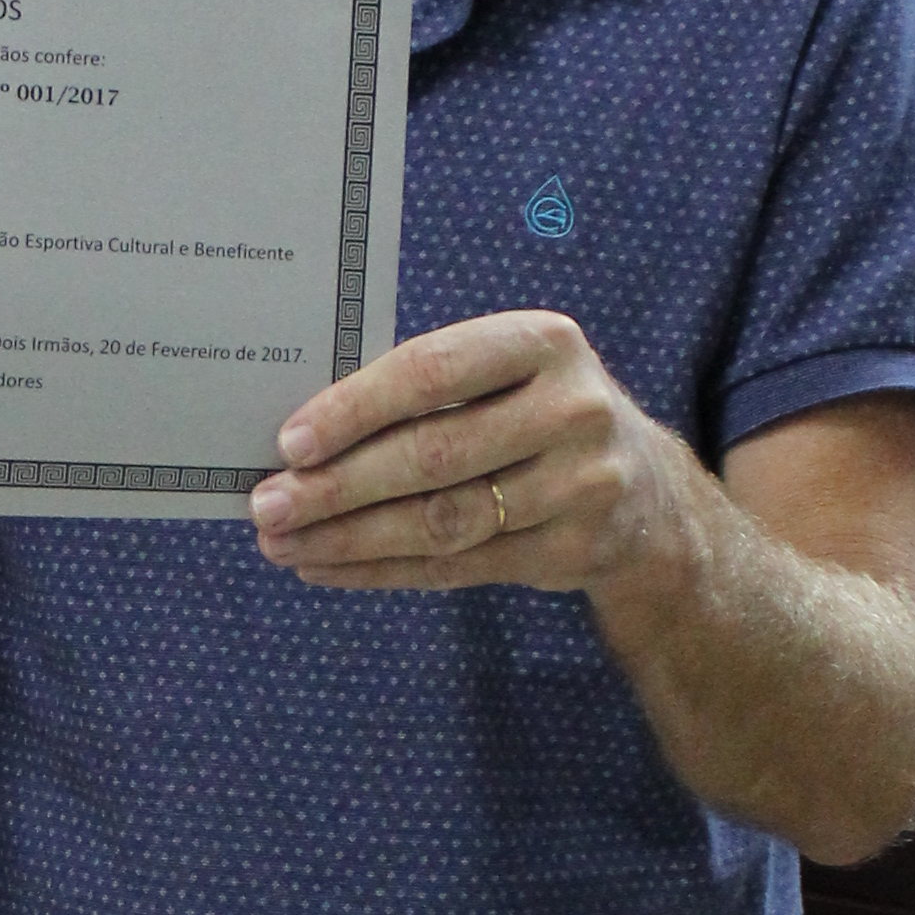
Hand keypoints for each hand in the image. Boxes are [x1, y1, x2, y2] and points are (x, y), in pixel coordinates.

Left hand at [247, 311, 692, 595]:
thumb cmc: (539, 414)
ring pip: (442, 522)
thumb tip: (305, 436)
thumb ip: (429, 389)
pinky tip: (331, 569)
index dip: (355, 410)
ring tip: (284, 544)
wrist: (645, 490)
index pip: (432, 372)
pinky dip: (383, 571)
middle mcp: (572, 409)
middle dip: (337, 486)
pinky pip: (458, 568)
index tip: (290, 443)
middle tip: (269, 505)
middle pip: (433, 456)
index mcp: (544, 342)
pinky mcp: (573, 549)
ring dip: (350, 539)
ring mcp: (581, 485)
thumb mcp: (508, 373)